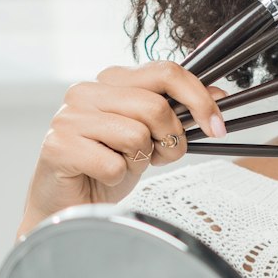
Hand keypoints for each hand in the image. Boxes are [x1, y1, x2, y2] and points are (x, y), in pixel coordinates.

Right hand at [19, 60, 227, 235]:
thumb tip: (219, 93)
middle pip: (155, 107)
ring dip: (139, 160)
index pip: (165, 71)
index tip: (216, 126)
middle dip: (170, 139)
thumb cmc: (106, 169)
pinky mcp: (58, 145)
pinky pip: (114, 164)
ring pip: (136, 135)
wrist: (69, 206)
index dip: (198, 99)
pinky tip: (102, 177)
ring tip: (122, 164)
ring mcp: (69, 117)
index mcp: (111, 81)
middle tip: (158, 156)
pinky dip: (117, 179)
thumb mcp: (152, 138)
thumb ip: (179, 113)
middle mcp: (86, 91)